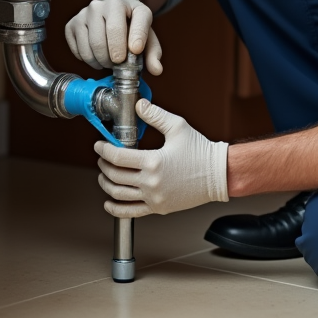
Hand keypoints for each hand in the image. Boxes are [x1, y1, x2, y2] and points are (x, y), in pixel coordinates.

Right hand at [65, 0, 163, 74]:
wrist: (111, 13)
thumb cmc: (131, 28)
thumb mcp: (146, 38)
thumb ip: (153, 53)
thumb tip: (156, 70)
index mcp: (130, 5)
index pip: (136, 20)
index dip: (136, 36)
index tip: (135, 50)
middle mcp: (105, 4)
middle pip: (107, 37)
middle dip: (114, 58)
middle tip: (118, 64)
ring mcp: (85, 13)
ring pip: (91, 46)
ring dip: (101, 62)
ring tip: (108, 61)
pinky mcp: (72, 24)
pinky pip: (78, 51)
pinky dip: (88, 60)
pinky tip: (96, 55)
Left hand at [95, 99, 227, 217]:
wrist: (218, 175)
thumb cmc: (200, 150)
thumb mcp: (177, 126)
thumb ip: (155, 115)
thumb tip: (138, 105)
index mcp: (154, 162)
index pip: (118, 157)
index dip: (104, 150)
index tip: (99, 145)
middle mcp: (151, 182)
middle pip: (115, 175)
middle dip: (104, 164)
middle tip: (102, 157)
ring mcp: (154, 198)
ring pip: (118, 194)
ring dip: (106, 183)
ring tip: (104, 174)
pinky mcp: (158, 207)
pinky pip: (130, 212)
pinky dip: (115, 208)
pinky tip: (109, 202)